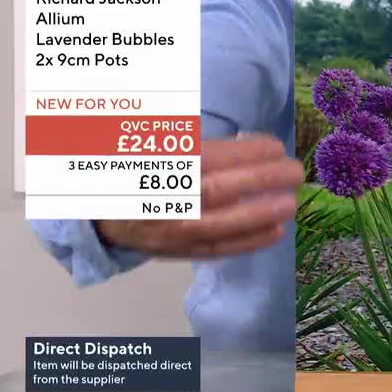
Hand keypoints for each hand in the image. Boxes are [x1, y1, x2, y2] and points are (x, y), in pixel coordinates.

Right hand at [95, 135, 304, 258]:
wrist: (96, 210)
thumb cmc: (131, 167)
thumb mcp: (149, 140)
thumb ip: (194, 139)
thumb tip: (249, 144)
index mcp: (152, 165)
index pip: (206, 158)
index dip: (245, 152)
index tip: (275, 146)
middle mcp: (160, 199)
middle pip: (217, 191)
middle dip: (261, 181)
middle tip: (295, 172)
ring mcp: (168, 230)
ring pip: (219, 226)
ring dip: (261, 215)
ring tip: (291, 203)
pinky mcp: (176, 252)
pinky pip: (215, 250)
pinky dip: (248, 242)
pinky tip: (276, 231)